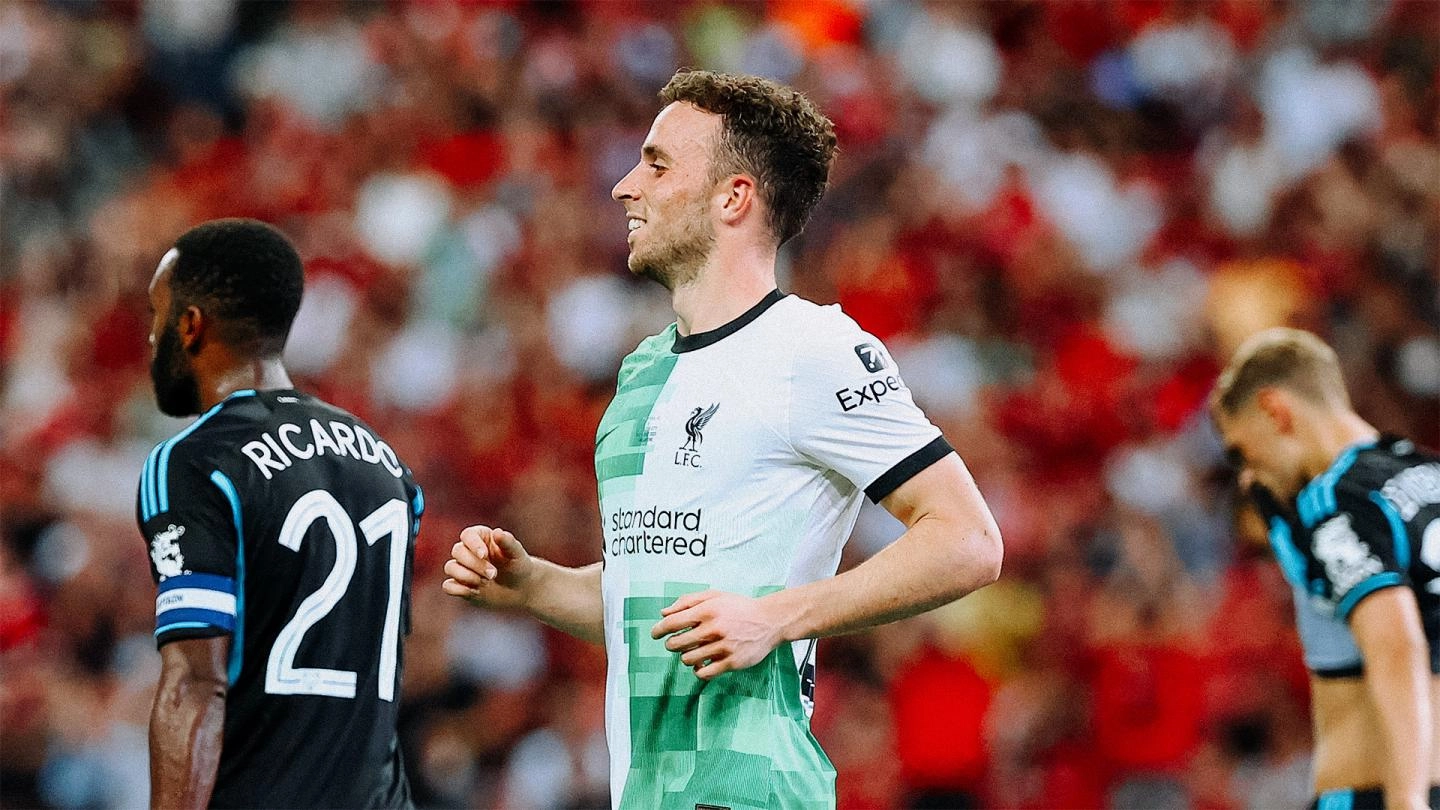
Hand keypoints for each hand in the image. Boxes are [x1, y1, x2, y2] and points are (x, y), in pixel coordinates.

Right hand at [442, 525, 534, 609]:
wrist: (521, 588)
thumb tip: (497, 532)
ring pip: (450, 568)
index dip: (473, 544)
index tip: (484, 555)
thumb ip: (508, 542)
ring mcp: (462, 568)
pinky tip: (476, 591)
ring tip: (485, 582)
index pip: (467, 535)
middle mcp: (468, 551)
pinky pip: (448, 586)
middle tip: (493, 574)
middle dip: (475, 564)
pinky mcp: (460, 586)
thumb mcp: (517, 554)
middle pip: (458, 551)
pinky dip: (458, 589)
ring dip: (467, 576)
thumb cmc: (518, 566)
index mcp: (480, 537)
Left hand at [650, 590, 785, 679]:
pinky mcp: (732, 662)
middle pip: (676, 643)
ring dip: (685, 656)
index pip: (673, 622)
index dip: (659, 629)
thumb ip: (688, 601)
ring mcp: (723, 647)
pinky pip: (704, 673)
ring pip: (688, 659)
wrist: (770, 621)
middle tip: (676, 643)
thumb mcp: (715, 596)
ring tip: (692, 651)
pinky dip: (698, 670)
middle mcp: (714, 628)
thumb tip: (663, 613)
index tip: (655, 634)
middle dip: (671, 644)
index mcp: (708, 610)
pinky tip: (701, 664)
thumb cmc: (739, 607)